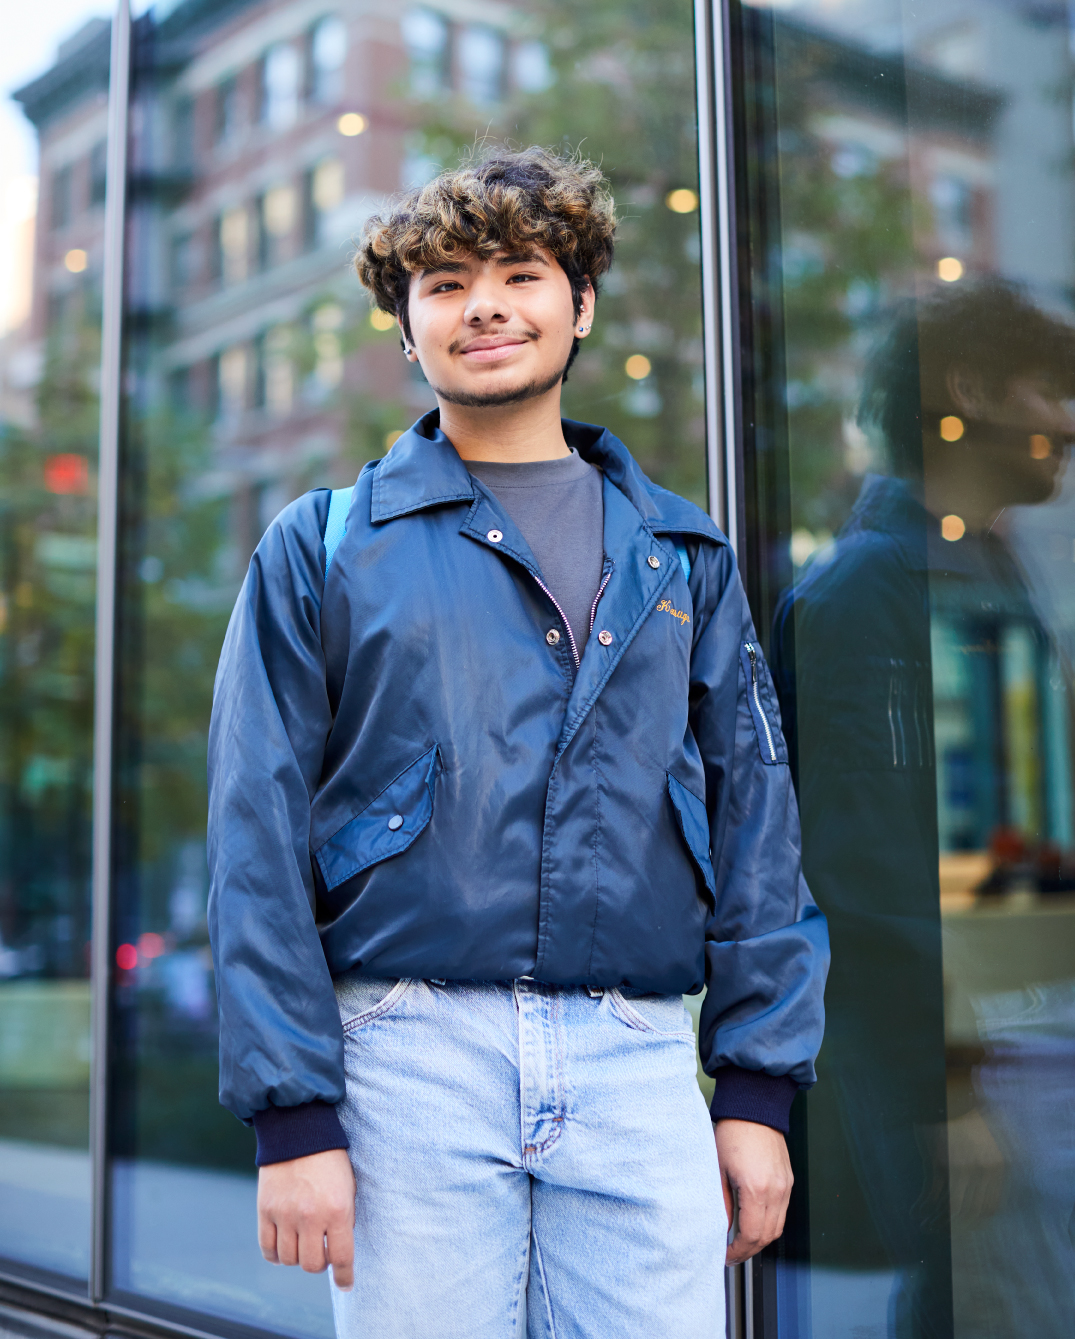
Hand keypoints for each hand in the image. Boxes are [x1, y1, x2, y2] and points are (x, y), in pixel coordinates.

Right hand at [257, 1148, 355, 1289]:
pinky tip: (284, 1243)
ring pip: (290, 1260)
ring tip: (303, 1241)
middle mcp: (311, 1216)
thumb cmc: (330, 1160)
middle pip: (313, 1265)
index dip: (344, 1276)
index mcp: (338, 1210)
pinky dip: (276, 1253)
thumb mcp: (347, 1187)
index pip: (342, 1257)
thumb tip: (337, 1252)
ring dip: (298, 1256)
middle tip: (321, 1250)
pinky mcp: (265, 1210)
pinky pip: (268, 1249)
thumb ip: (343, 1219)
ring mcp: (285, 1215)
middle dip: (320, 1263)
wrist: (299, 1130)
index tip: (346, 1284)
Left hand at [714, 1119, 792, 1264]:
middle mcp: (776, 1191)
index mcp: (756, 1189)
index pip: (752, 1235)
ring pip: (777, 1227)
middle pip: (767, 1236)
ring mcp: (785, 1186)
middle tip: (732, 1254)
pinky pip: (782, 1212)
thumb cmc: (733, 1132)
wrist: (754, 1107)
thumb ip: (721, 1203)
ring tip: (741, 1241)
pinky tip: (754, 1222)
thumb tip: (721, 1228)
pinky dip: (769, 1223)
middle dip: (749, 1250)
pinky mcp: (788, 1180)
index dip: (738, 1251)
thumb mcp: (718, 1169)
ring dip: (760, 1239)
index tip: (725, 1255)